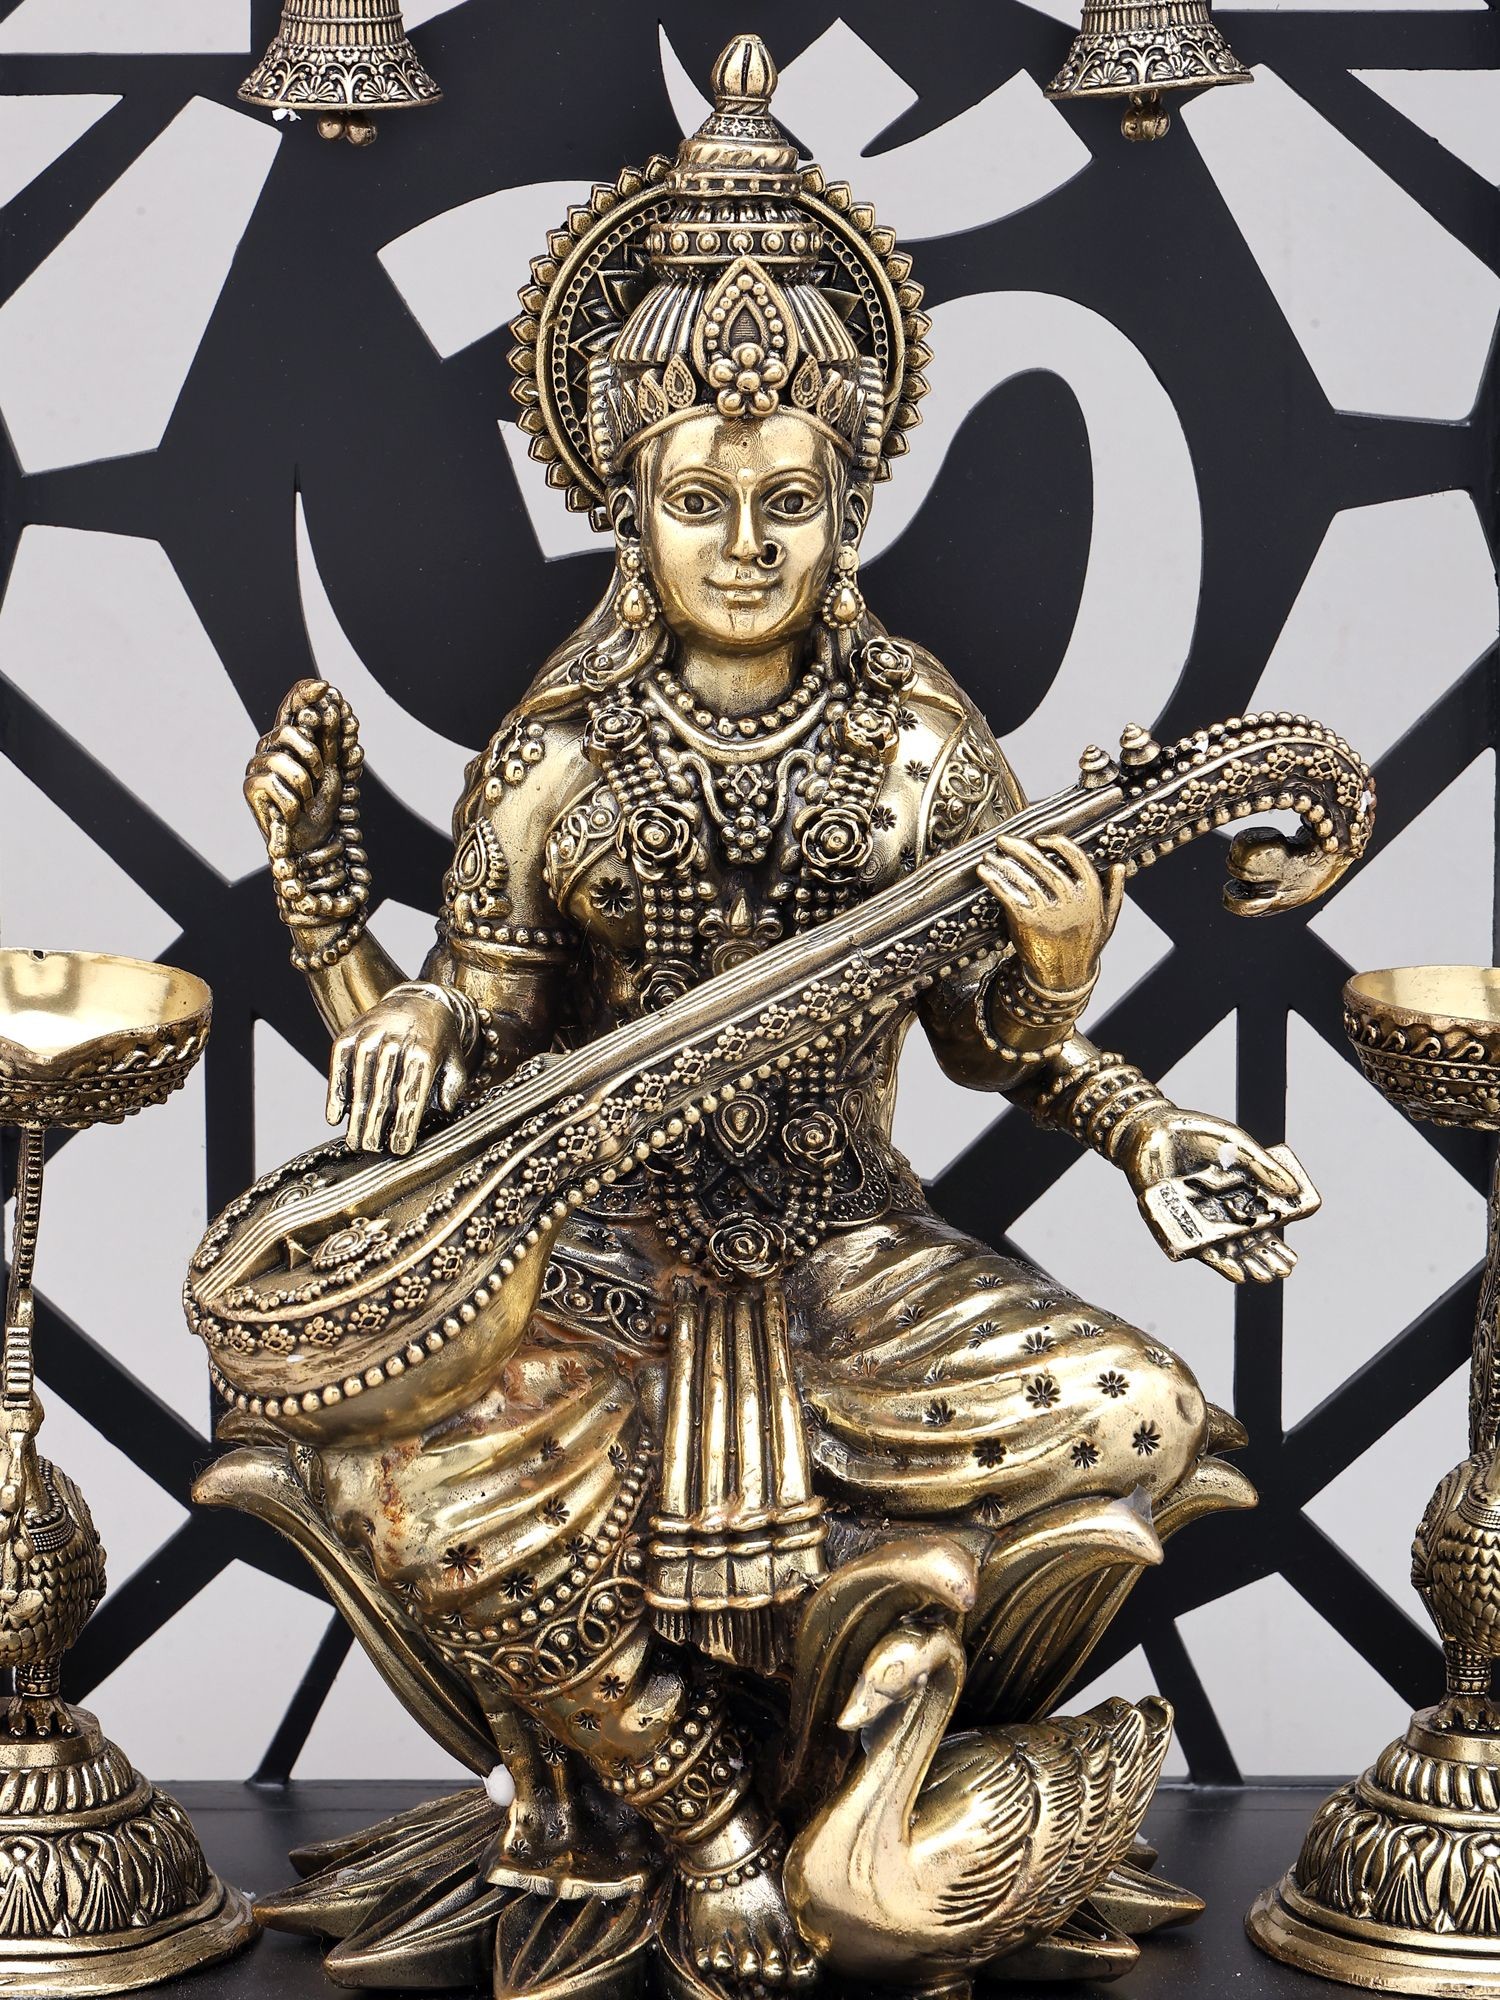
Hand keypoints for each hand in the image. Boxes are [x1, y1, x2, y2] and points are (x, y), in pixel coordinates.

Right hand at [244, 679, 348, 857]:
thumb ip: (331, 740)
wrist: (309, 842)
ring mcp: (258, 764)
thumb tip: (332, 706)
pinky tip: (290, 813)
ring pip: (283, 761)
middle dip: (312, 754)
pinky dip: (291, 804)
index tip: (324, 686)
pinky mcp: (249, 785)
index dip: (304, 693)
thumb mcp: (332, 769)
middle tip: (319, 775)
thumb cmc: (320, 806)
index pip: (292, 706)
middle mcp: (271, 746)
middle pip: (288, 730)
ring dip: (304, 786)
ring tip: (304, 801)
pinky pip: (273, 783)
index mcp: (291, 739)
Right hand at [329, 987, 468, 1154]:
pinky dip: (336, 1093)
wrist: (416, 1000)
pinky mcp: (348, 1036)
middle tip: (372, 1150)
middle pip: (382, 1093)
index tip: (400, 1149)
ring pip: (359, 1084)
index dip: (404, 1124)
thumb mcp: (454, 1059)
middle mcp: (394, 1042)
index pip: (411, 1094)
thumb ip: (453, 1085)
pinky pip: (339, 1068)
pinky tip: (334, 1117)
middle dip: (376, 1125)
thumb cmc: (437, 1040)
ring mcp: (368, 1037)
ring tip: (355, 1142)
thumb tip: (445, 1110)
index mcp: (424, 1051)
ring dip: (355, 1116)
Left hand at [977, 836, 1123, 997]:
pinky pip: (1008, 894)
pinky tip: (984, 872)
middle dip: (1021, 849)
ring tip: (990, 855)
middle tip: (1003, 839)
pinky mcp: (1027, 921)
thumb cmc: (1086, 947)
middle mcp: (1071, 899)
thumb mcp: (1108, 921)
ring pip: (1024, 877)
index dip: (1057, 844)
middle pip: (1044, 864)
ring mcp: (1048, 910)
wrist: (1065, 979)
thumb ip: (1114, 893)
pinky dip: (994, 880)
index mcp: (1091, 894)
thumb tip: (1118, 867)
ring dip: (1003, 863)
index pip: (1075, 857)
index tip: (1040, 839)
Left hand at [1115, 1104, 1301, 1283]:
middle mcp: (1218, 1210)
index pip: (1261, 1226)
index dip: (1275, 1244)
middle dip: (1263, 1259)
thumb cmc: (1195, 1133)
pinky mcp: (1175, 1222)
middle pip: (1244, 1242)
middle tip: (1282, 1272)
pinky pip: (1197, 1246)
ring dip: (1244, 1265)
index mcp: (1237, 1194)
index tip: (1292, 1260)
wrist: (1152, 1128)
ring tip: (1262, 1276)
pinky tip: (1235, 1273)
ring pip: (1224, 1249)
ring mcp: (1197, 1217)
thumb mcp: (1238, 1146)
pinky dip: (1216, 1261)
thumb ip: (1263, 1167)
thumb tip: (1292, 1188)